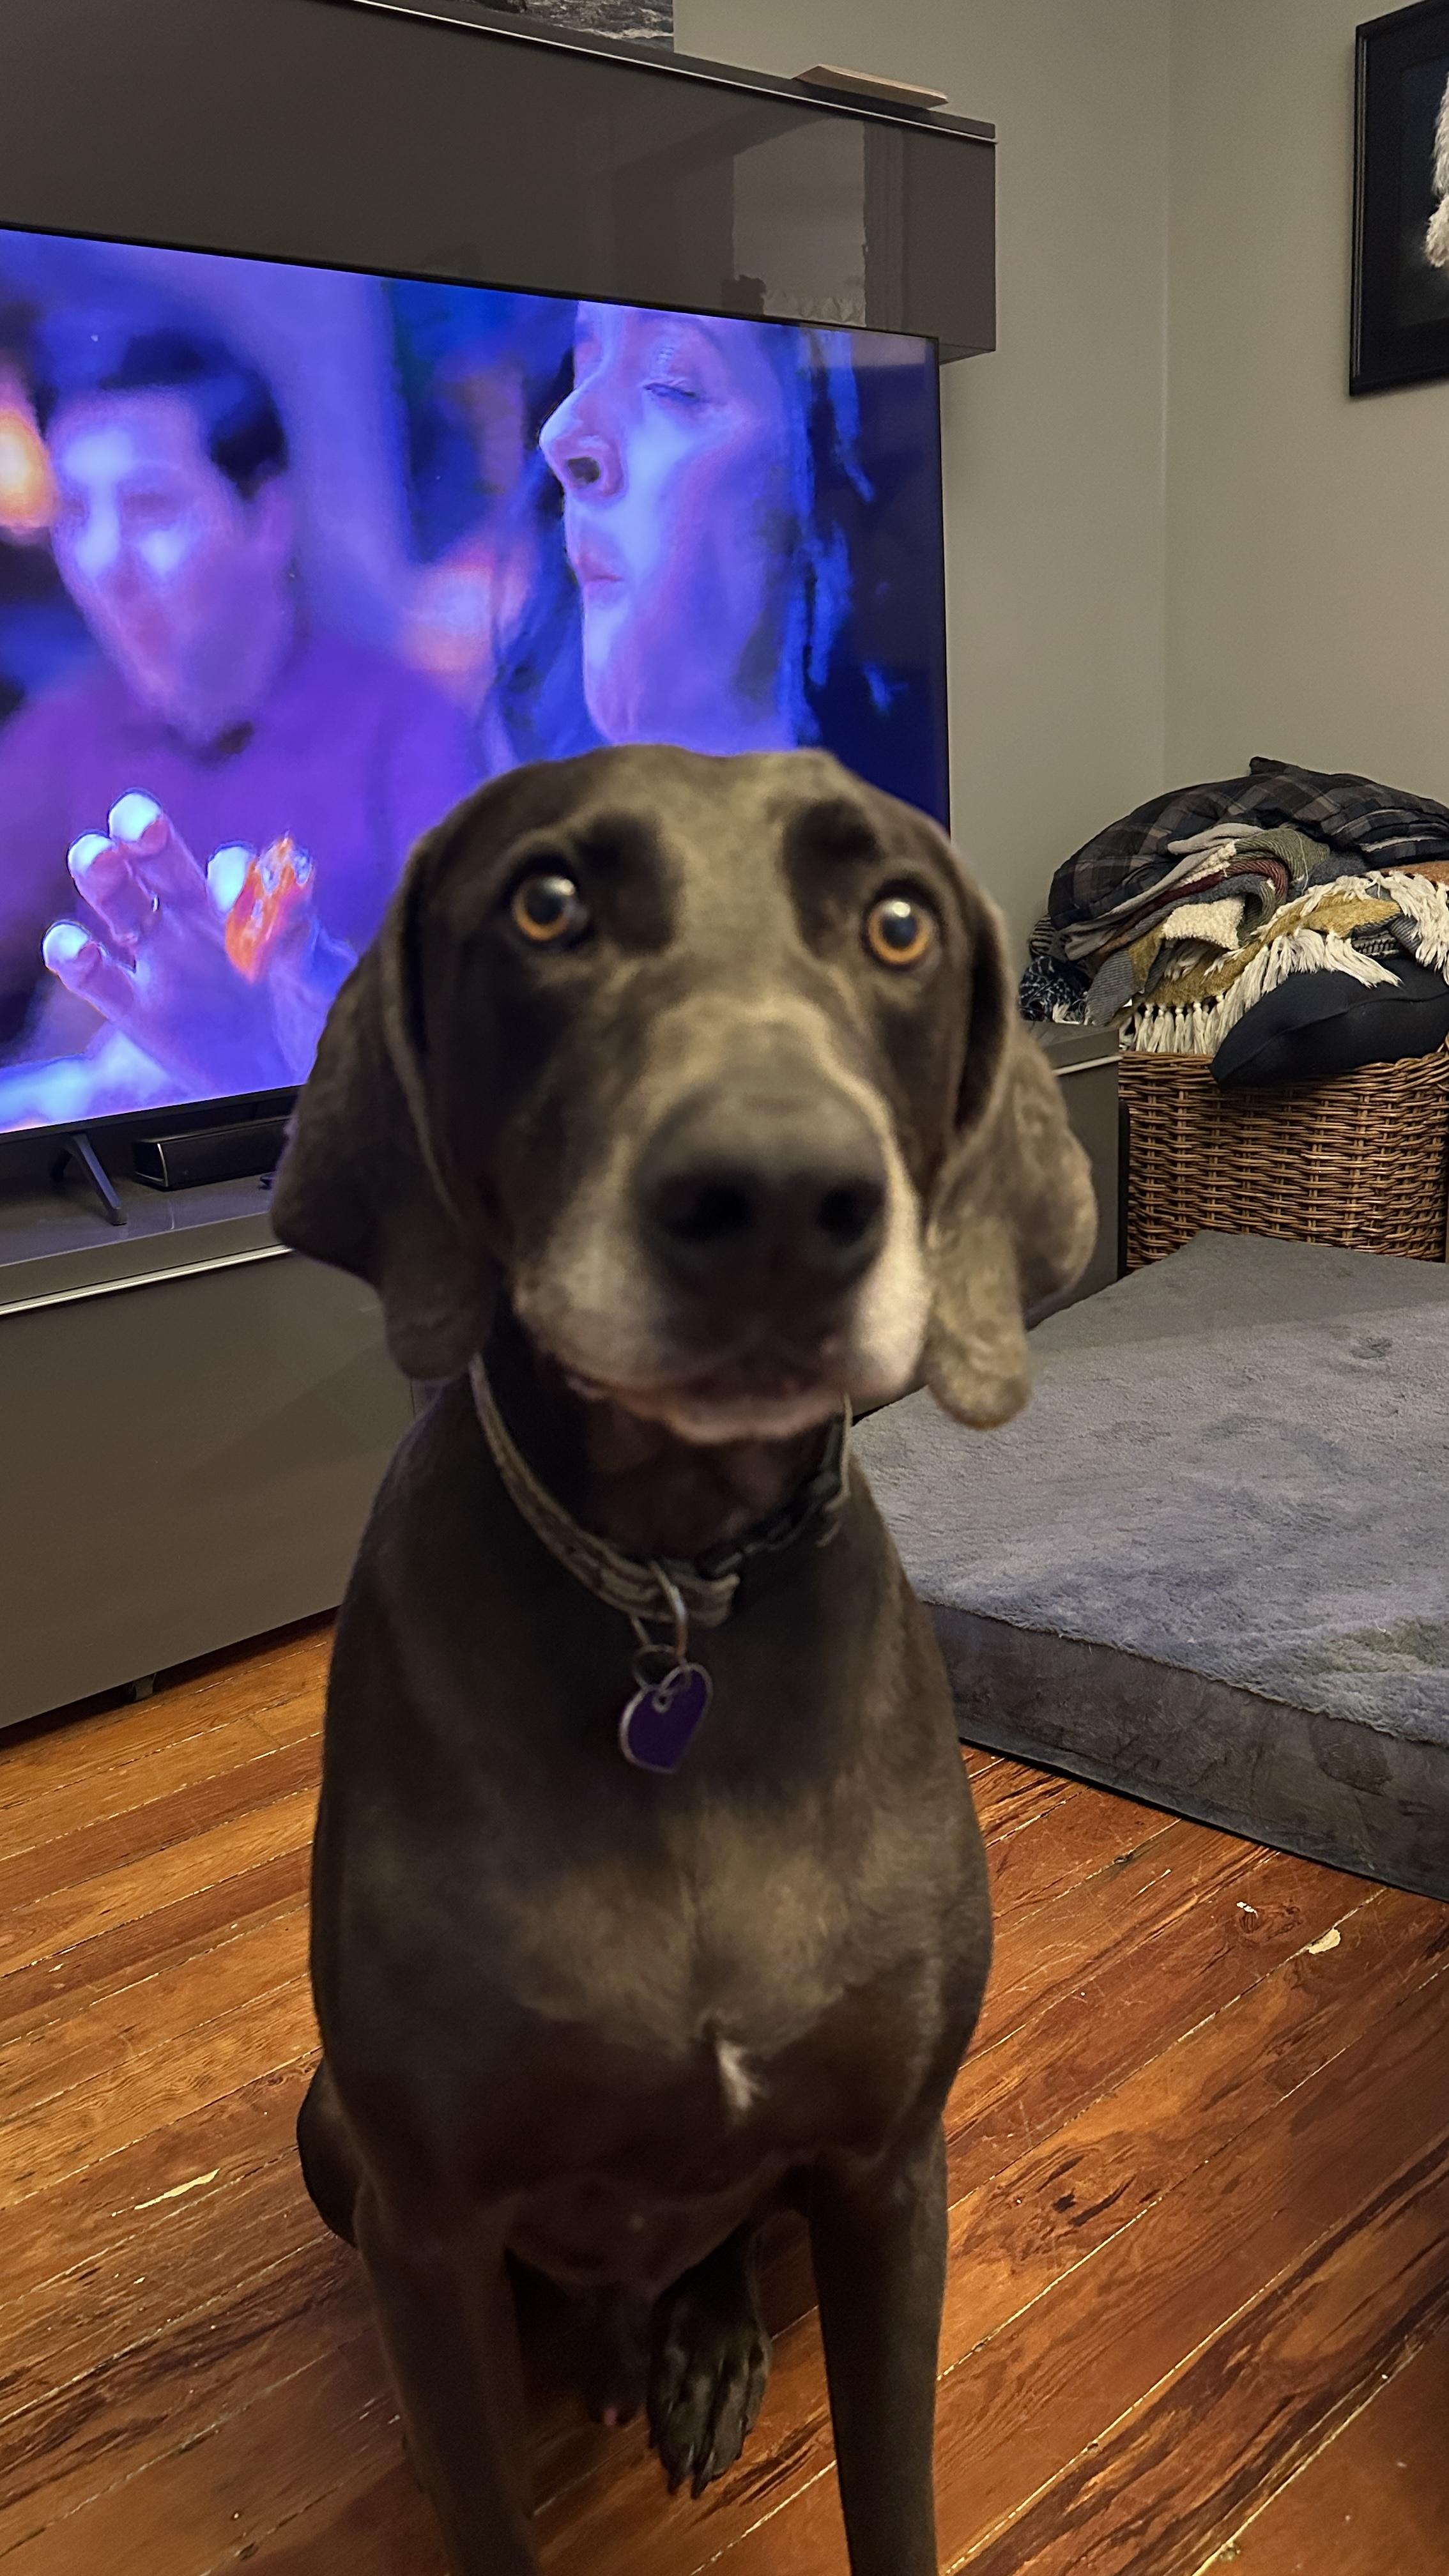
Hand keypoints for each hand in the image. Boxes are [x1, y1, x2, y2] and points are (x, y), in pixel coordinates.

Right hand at [42, 797, 349, 1095]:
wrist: (298, 1082)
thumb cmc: (320, 1022)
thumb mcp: (327, 985)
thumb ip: (308, 948)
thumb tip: (290, 912)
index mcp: (246, 903)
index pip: (229, 868)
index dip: (230, 877)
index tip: (235, 902)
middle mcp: (194, 918)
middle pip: (157, 860)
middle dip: (143, 832)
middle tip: (139, 826)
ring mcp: (160, 960)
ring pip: (117, 901)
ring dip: (99, 872)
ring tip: (96, 860)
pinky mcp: (135, 1009)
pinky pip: (93, 976)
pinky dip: (72, 955)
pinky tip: (77, 949)